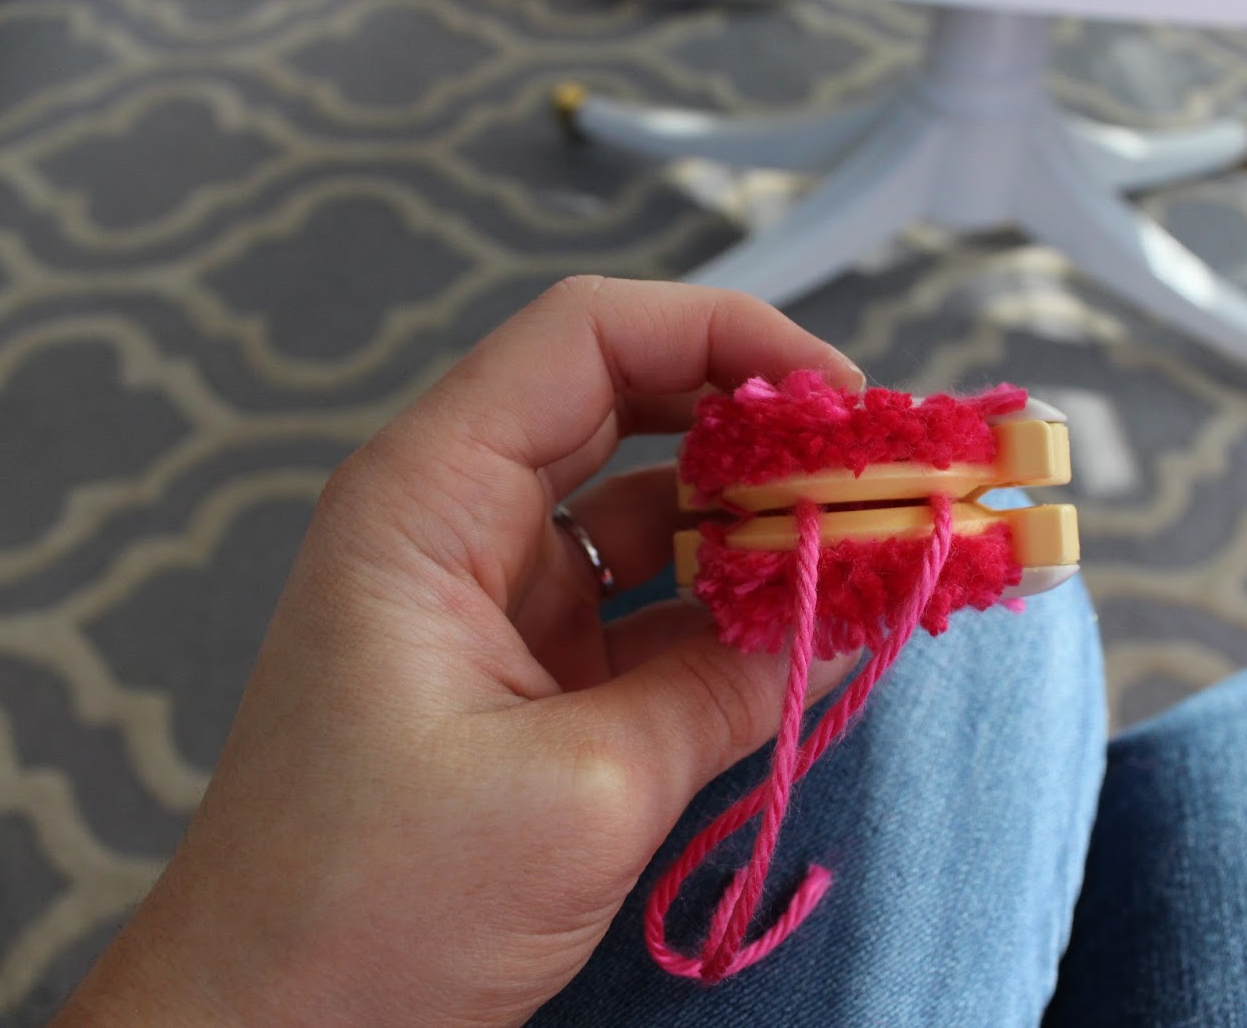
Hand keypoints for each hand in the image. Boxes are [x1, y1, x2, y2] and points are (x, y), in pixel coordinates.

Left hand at [54, 277, 865, 1026]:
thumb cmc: (368, 909)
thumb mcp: (584, 791)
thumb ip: (730, 684)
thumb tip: (858, 605)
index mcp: (428, 500)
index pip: (589, 337)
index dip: (726, 337)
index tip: (841, 399)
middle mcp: (458, 523)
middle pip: (630, 405)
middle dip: (761, 425)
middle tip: (878, 468)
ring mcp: (495, 600)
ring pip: (648, 508)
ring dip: (755, 520)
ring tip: (867, 542)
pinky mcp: (528, 675)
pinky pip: (646, 605)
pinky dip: (727, 609)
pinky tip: (806, 624)